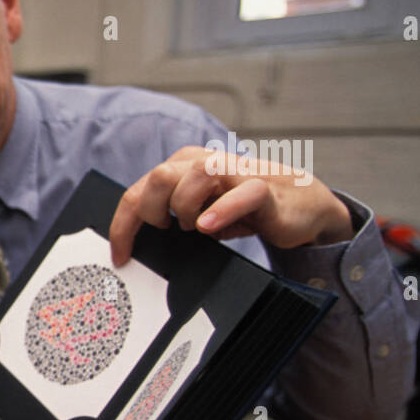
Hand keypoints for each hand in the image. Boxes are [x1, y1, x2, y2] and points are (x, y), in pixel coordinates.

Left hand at [109, 146, 353, 264]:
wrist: (298, 206)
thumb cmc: (242, 210)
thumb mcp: (198, 213)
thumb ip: (170, 218)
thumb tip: (135, 246)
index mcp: (182, 168)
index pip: (138, 191)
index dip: (123, 226)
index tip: (120, 256)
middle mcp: (204, 163)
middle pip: (160, 177)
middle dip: (153, 211)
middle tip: (168, 229)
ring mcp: (235, 172)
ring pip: (197, 177)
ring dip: (187, 208)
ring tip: (197, 227)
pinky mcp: (263, 188)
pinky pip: (241, 192)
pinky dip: (221, 209)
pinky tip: (208, 226)